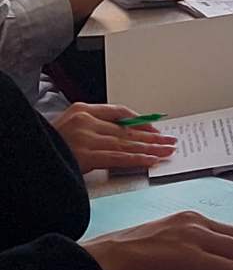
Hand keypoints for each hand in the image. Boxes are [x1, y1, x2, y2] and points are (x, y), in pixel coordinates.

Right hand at [51, 102, 176, 171]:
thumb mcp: (66, 130)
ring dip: (150, 148)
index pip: (119, 112)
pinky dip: (137, 158)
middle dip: (151, 137)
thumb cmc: (46, 146)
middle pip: (126, 129)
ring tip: (167, 151)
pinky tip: (151, 160)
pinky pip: (118, 157)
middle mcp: (85, 120)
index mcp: (81, 110)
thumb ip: (91, 130)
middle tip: (170, 141)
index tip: (155, 129)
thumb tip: (121, 138)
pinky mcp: (85, 155)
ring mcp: (85, 138)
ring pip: (126, 143)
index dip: (140, 121)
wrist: (25, 155)